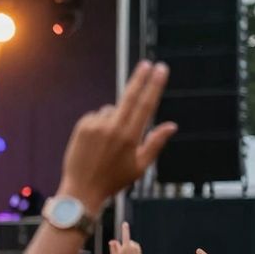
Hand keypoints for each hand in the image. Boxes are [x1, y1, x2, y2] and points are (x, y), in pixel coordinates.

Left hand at [58, 61, 177, 212]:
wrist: (82, 190)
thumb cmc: (114, 180)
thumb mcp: (140, 166)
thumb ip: (156, 143)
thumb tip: (173, 125)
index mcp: (130, 137)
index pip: (146, 105)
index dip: (154, 85)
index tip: (160, 70)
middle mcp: (112, 127)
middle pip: (129, 96)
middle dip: (140, 78)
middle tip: (147, 63)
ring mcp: (95, 125)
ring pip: (111, 111)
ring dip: (114, 118)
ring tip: (108, 144)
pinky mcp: (82, 126)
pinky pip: (96, 117)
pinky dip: (100, 124)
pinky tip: (96, 143)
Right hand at [108, 222, 142, 253]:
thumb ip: (113, 247)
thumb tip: (112, 240)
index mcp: (126, 247)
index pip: (125, 235)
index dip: (124, 229)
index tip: (125, 223)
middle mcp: (133, 246)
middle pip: (126, 242)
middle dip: (123, 245)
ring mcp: (137, 249)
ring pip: (130, 244)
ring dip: (127, 248)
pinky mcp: (139, 251)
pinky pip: (134, 247)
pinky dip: (131, 250)